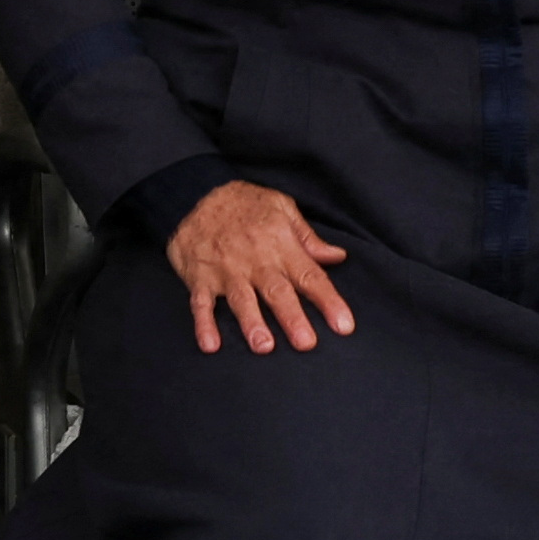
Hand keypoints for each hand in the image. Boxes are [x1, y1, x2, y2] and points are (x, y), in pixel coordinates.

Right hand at [169, 179, 355, 352]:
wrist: (194, 192)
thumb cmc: (244, 203)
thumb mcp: (281, 207)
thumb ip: (308, 237)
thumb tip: (337, 256)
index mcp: (280, 244)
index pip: (310, 276)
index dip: (328, 301)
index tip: (344, 325)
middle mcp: (255, 260)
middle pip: (277, 292)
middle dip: (292, 317)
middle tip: (306, 343)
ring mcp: (225, 270)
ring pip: (241, 299)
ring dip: (252, 323)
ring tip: (263, 346)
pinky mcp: (200, 277)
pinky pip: (201, 303)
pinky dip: (204, 324)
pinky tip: (210, 345)